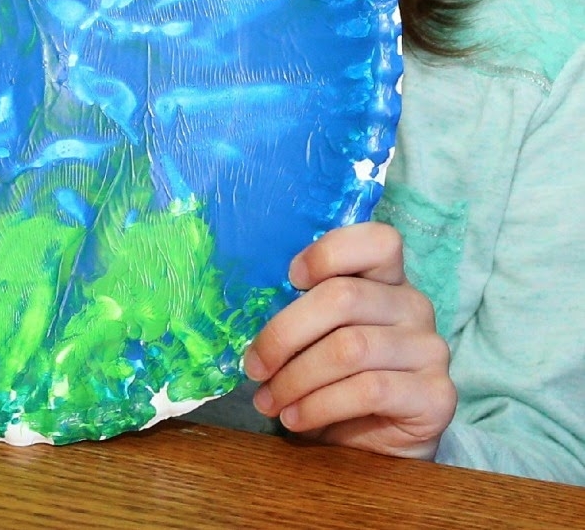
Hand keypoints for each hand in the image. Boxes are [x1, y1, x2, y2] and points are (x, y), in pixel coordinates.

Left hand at [244, 222, 456, 459]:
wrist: (375, 446)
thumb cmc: (336, 380)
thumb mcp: (317, 337)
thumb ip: (302, 311)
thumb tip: (249, 310)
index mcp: (387, 279)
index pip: (379, 241)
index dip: (329, 252)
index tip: (289, 277)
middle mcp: (414, 306)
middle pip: (343, 298)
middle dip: (286, 333)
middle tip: (254, 366)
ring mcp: (430, 349)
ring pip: (349, 348)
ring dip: (296, 378)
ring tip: (268, 401)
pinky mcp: (437, 395)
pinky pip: (368, 390)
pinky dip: (319, 406)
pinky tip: (296, 419)